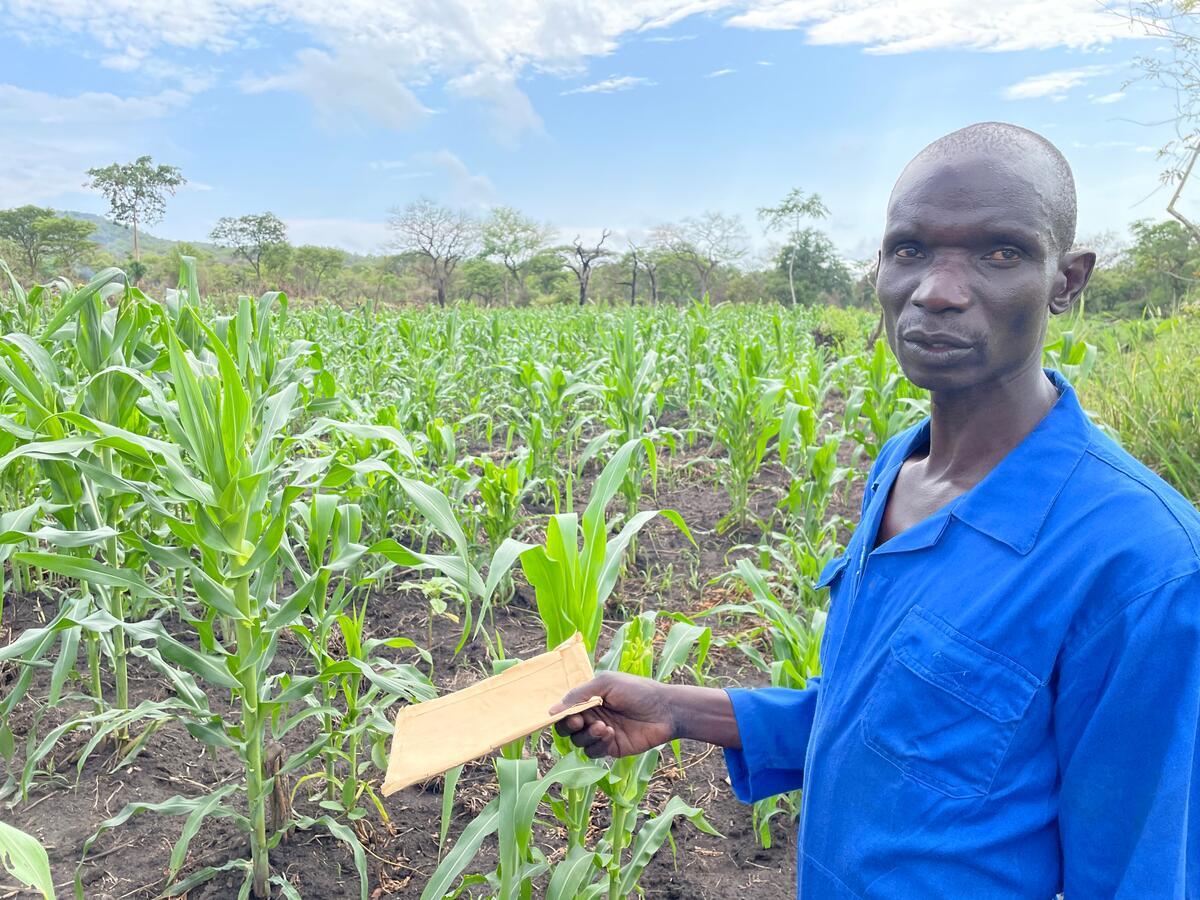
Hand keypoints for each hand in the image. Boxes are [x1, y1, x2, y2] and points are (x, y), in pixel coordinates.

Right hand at [549, 672, 675, 758]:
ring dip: (587, 735)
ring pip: (579, 742)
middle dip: (570, 727)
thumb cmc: (637, 691)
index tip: (570, 715)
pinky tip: (611, 734)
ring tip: (604, 727)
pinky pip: (593, 752)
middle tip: (581, 722)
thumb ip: (578, 696)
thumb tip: (551, 711)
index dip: (562, 715)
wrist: (665, 710)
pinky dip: (598, 745)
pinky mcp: (611, 748)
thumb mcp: (606, 684)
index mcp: (589, 699)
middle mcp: (592, 716)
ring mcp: (601, 733)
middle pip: (566, 729)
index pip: (565, 710)